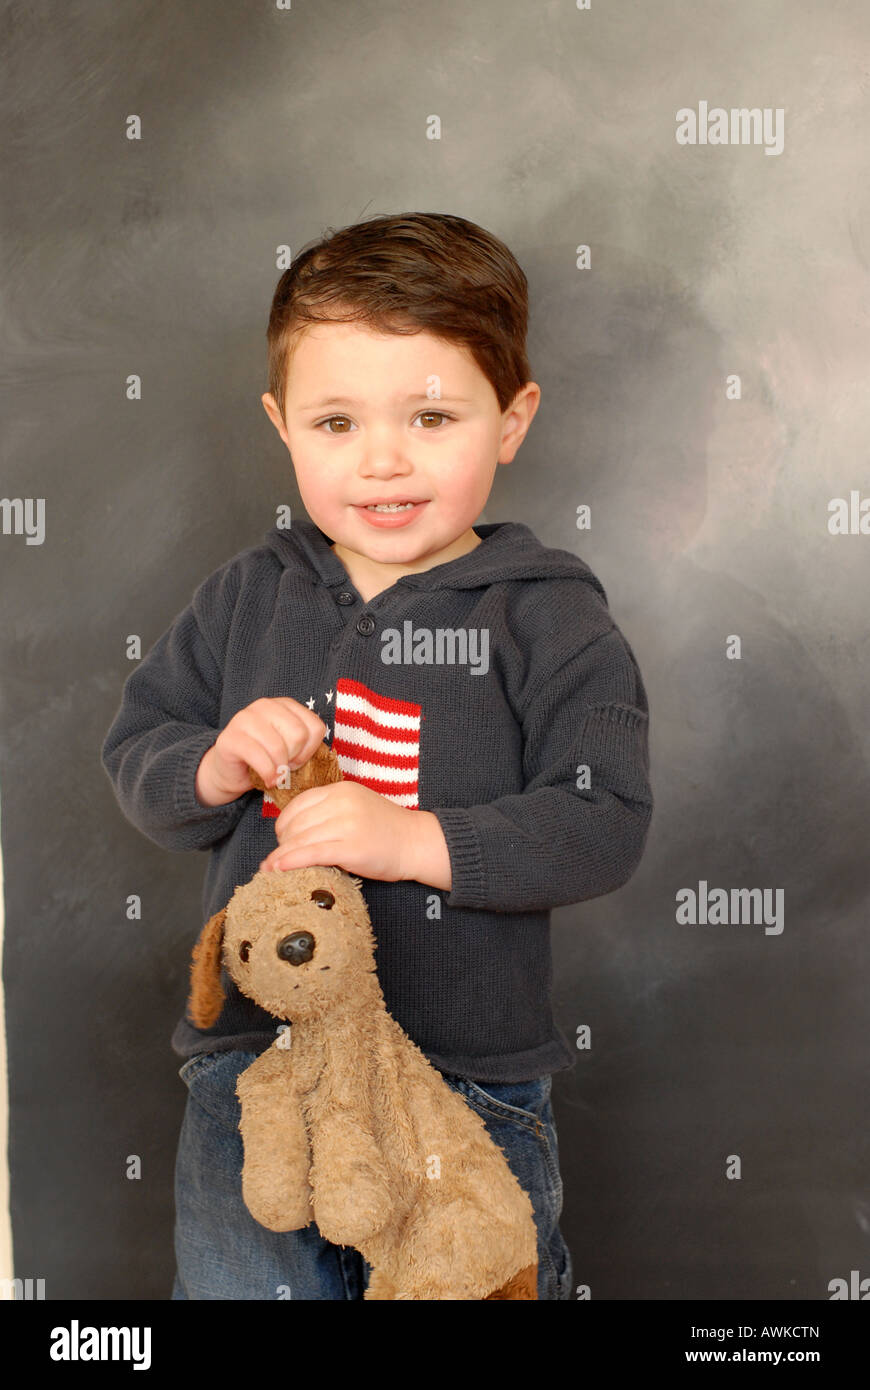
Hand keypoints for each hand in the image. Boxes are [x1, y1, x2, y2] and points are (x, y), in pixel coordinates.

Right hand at [195, 698, 326, 805]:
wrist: (230, 771)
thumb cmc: (266, 760)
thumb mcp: (292, 748)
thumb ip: (306, 745)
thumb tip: (324, 757)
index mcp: (285, 705)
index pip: (315, 727)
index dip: (311, 751)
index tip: (298, 760)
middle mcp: (264, 706)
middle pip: (299, 735)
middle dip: (295, 759)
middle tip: (285, 767)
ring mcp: (244, 719)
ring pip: (279, 748)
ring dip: (280, 769)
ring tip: (275, 774)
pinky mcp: (230, 738)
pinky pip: (259, 758)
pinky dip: (268, 775)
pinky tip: (268, 780)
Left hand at [258, 780, 422, 881]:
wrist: (417, 843)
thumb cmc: (386, 829)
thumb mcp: (356, 807)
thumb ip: (329, 811)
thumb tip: (293, 831)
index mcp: (341, 790)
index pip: (299, 804)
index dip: (284, 823)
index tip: (282, 839)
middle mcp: (342, 803)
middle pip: (296, 823)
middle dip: (282, 843)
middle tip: (280, 858)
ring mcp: (347, 824)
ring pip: (301, 840)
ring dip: (281, 856)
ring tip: (270, 869)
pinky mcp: (351, 848)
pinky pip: (312, 854)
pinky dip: (291, 862)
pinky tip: (279, 869)